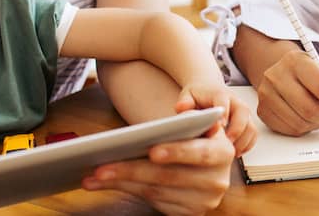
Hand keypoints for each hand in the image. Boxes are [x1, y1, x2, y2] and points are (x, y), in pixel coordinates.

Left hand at [83, 125, 234, 215]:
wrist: (198, 160)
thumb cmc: (190, 136)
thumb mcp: (195, 123)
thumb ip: (190, 117)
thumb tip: (181, 112)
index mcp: (223, 152)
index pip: (200, 153)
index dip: (177, 152)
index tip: (152, 151)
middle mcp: (217, 180)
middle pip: (168, 176)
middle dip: (131, 170)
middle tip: (101, 166)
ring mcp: (203, 201)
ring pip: (155, 191)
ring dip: (122, 182)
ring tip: (95, 175)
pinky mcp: (188, 213)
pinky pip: (153, 203)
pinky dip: (128, 191)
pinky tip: (109, 184)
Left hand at [176, 84, 257, 155]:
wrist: (208, 91)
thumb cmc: (197, 96)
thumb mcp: (187, 95)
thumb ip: (184, 101)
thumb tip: (182, 108)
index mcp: (220, 93)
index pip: (224, 100)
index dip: (224, 113)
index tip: (219, 126)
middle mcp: (236, 102)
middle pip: (243, 114)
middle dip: (236, 130)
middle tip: (226, 145)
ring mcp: (244, 113)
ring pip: (251, 126)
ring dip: (243, 141)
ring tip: (231, 153)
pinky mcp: (248, 123)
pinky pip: (253, 135)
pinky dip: (247, 145)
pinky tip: (236, 154)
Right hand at [255, 51, 318, 135]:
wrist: (288, 74)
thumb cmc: (313, 76)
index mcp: (296, 60)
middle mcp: (276, 75)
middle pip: (310, 110)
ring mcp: (266, 94)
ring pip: (299, 123)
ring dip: (317, 124)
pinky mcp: (263, 111)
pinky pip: (290, 130)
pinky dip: (304, 128)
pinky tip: (306, 117)